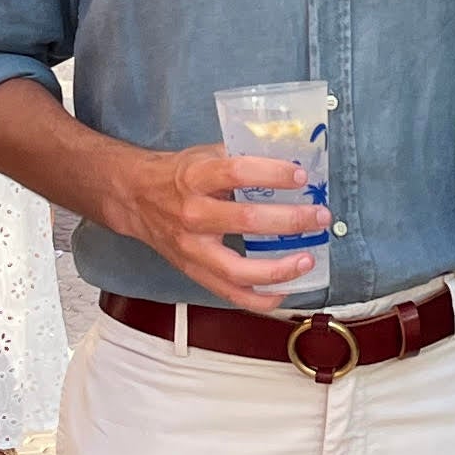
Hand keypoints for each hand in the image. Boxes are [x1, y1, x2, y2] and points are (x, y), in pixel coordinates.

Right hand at [112, 142, 338, 310]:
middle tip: (319, 217)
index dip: (273, 174)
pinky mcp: (194, 271)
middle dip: (291, 220)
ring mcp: (193, 249)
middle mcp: (193, 214)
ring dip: (279, 268)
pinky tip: (285, 290)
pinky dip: (260, 298)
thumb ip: (241, 157)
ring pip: (239, 269)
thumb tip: (291, 159)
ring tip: (307, 259)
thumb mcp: (204, 155)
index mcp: (196, 178)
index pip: (238, 172)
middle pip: (247, 220)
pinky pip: (230, 294)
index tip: (301, 177)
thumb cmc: (177, 175)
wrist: (135, 199)